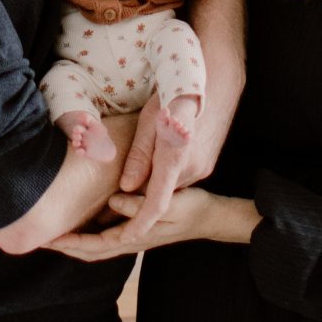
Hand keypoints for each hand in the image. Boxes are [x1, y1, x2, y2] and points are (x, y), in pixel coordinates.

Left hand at [44, 184, 260, 261]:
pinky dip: (89, 232)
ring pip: (96, 244)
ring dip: (75, 241)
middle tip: (40, 239)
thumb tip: (113, 201)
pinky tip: (82, 220)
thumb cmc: (192, 208)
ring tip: (54, 231)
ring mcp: (133, 235)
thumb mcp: (170, 203)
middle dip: (66, 246)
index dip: (71, 243)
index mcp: (134, 236)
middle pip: (90, 250)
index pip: (95, 245)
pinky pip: (106, 235)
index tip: (48, 239)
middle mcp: (130, 239)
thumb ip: (141, 205)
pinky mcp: (137, 227)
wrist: (211, 216)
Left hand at [112, 92, 197, 235]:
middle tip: (106, 205)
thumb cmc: (175, 96)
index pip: (157, 204)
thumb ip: (139, 157)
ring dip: (150, 188)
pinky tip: (151, 163)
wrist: (215, 83)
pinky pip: (180, 179)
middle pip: (160, 197)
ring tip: (126, 180)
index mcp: (175, 159)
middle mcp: (192, 169)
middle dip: (136, 203)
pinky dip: (163, 178)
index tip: (123, 238)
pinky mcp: (205, 164)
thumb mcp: (149, 122)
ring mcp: (202, 168)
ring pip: (169, 188)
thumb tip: (126, 187)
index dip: (139, 224)